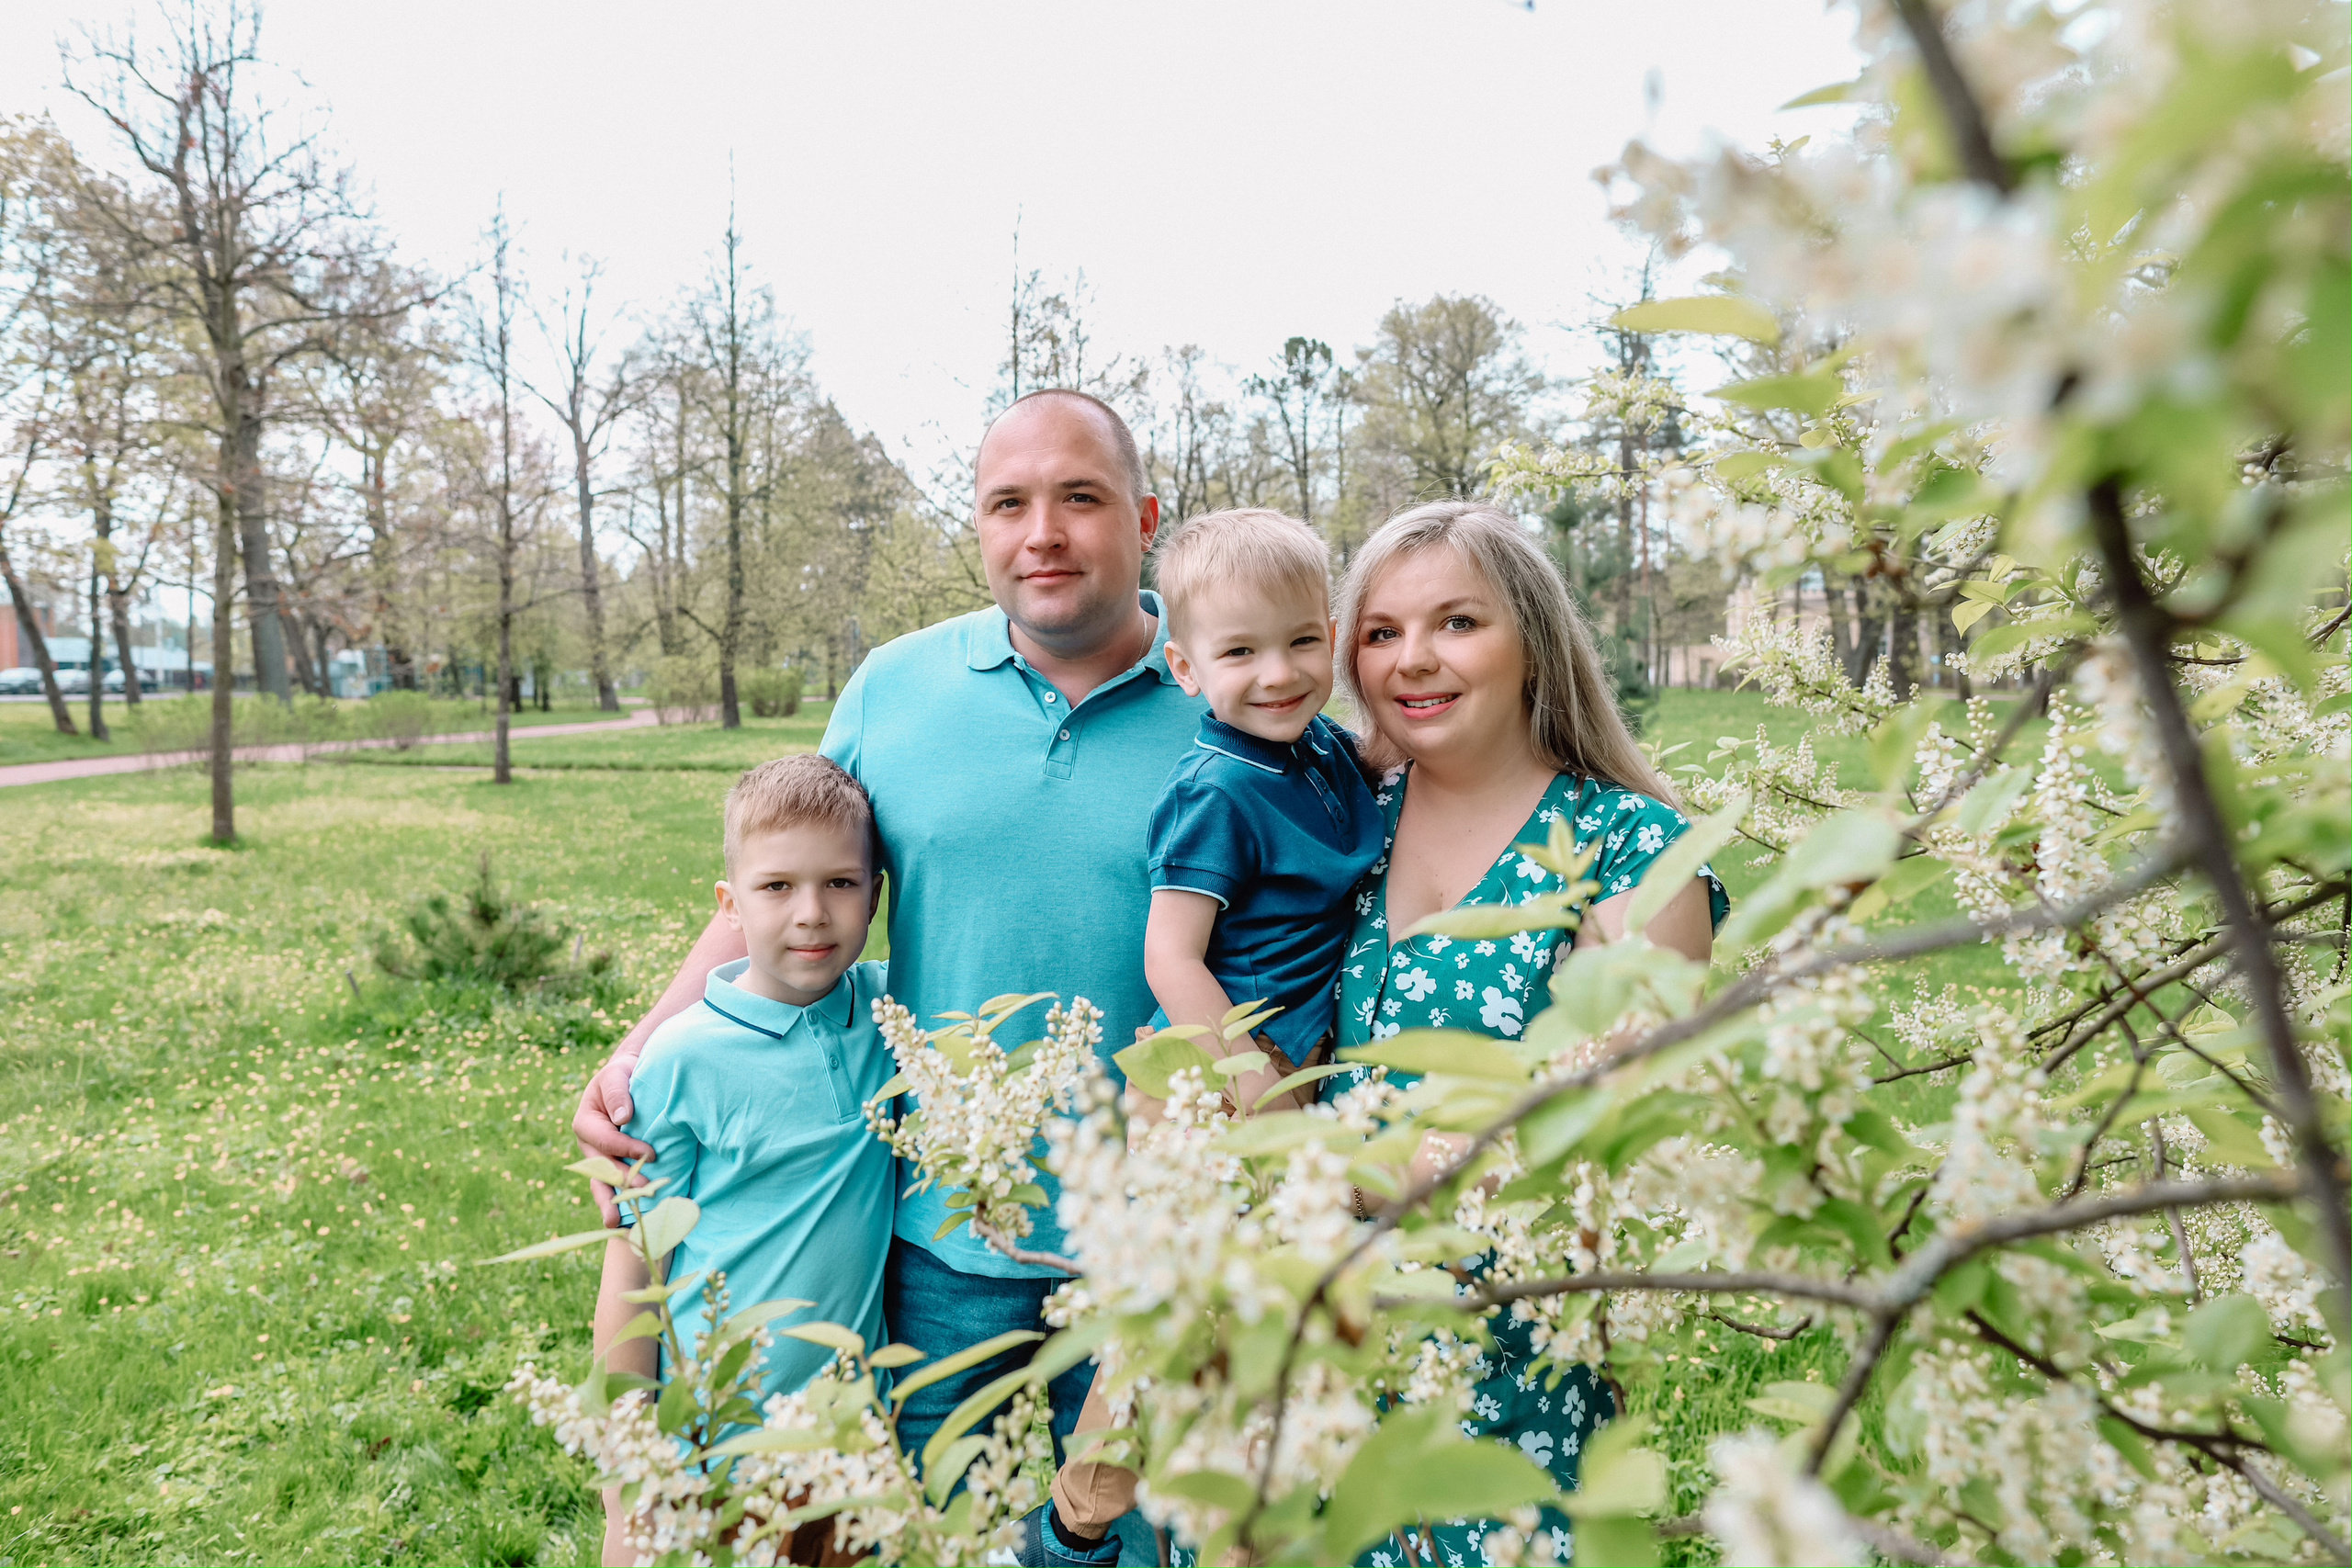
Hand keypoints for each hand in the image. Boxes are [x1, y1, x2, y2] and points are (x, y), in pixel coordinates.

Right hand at [574, 1054, 652, 1226]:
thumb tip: (623, 1118)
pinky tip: (629, 1218)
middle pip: (601, 1169)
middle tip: (643, 1194)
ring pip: (603, 1184)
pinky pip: (615, 1185)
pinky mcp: (614, 1166)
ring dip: (612, 1202)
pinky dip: (622, 1201)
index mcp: (585, 1123)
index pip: (606, 1141)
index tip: (651, 1153)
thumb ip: (617, 1093)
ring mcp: (600, 1159)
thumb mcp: (617, 1075)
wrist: (630, 1079)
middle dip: (621, 1183)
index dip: (627, 1148)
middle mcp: (589, 1146)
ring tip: (616, 1224)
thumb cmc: (623, 1074)